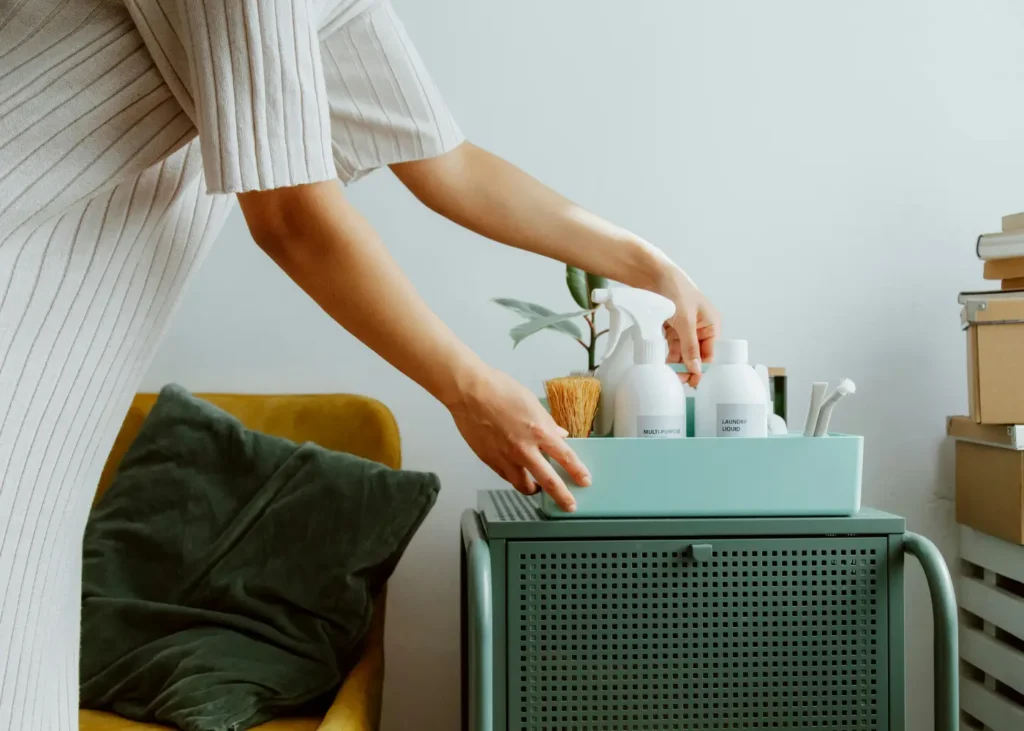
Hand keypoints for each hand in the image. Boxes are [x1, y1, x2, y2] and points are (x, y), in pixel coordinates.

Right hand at [447, 366, 590, 510]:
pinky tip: (516, 474)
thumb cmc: (499, 390)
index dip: (578, 472)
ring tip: (538, 489)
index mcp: (538, 431)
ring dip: (534, 490)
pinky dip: (514, 478)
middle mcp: (523, 448)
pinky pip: (506, 477)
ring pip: (524, 485)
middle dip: (562, 496)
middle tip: (569, 505)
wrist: (470, 392)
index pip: (565, 457)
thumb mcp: (532, 403)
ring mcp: (505, 457)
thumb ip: (547, 423)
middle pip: (549, 481)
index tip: (585, 480)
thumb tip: (558, 434)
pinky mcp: (490, 460)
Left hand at [654, 264, 719, 386]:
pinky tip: (665, 365)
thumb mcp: (685, 321)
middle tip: (679, 382)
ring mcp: (686, 328)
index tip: (694, 382)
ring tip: (671, 377)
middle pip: (697, 354)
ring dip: (678, 364)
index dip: (703, 368)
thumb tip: (696, 369)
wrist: (653, 274)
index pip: (710, 353)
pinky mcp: (672, 328)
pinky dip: (669, 355)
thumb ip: (690, 346)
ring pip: (684, 352)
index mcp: (711, 324)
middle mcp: (701, 327)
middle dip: (689, 368)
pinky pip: (673, 346)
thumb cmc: (675, 290)